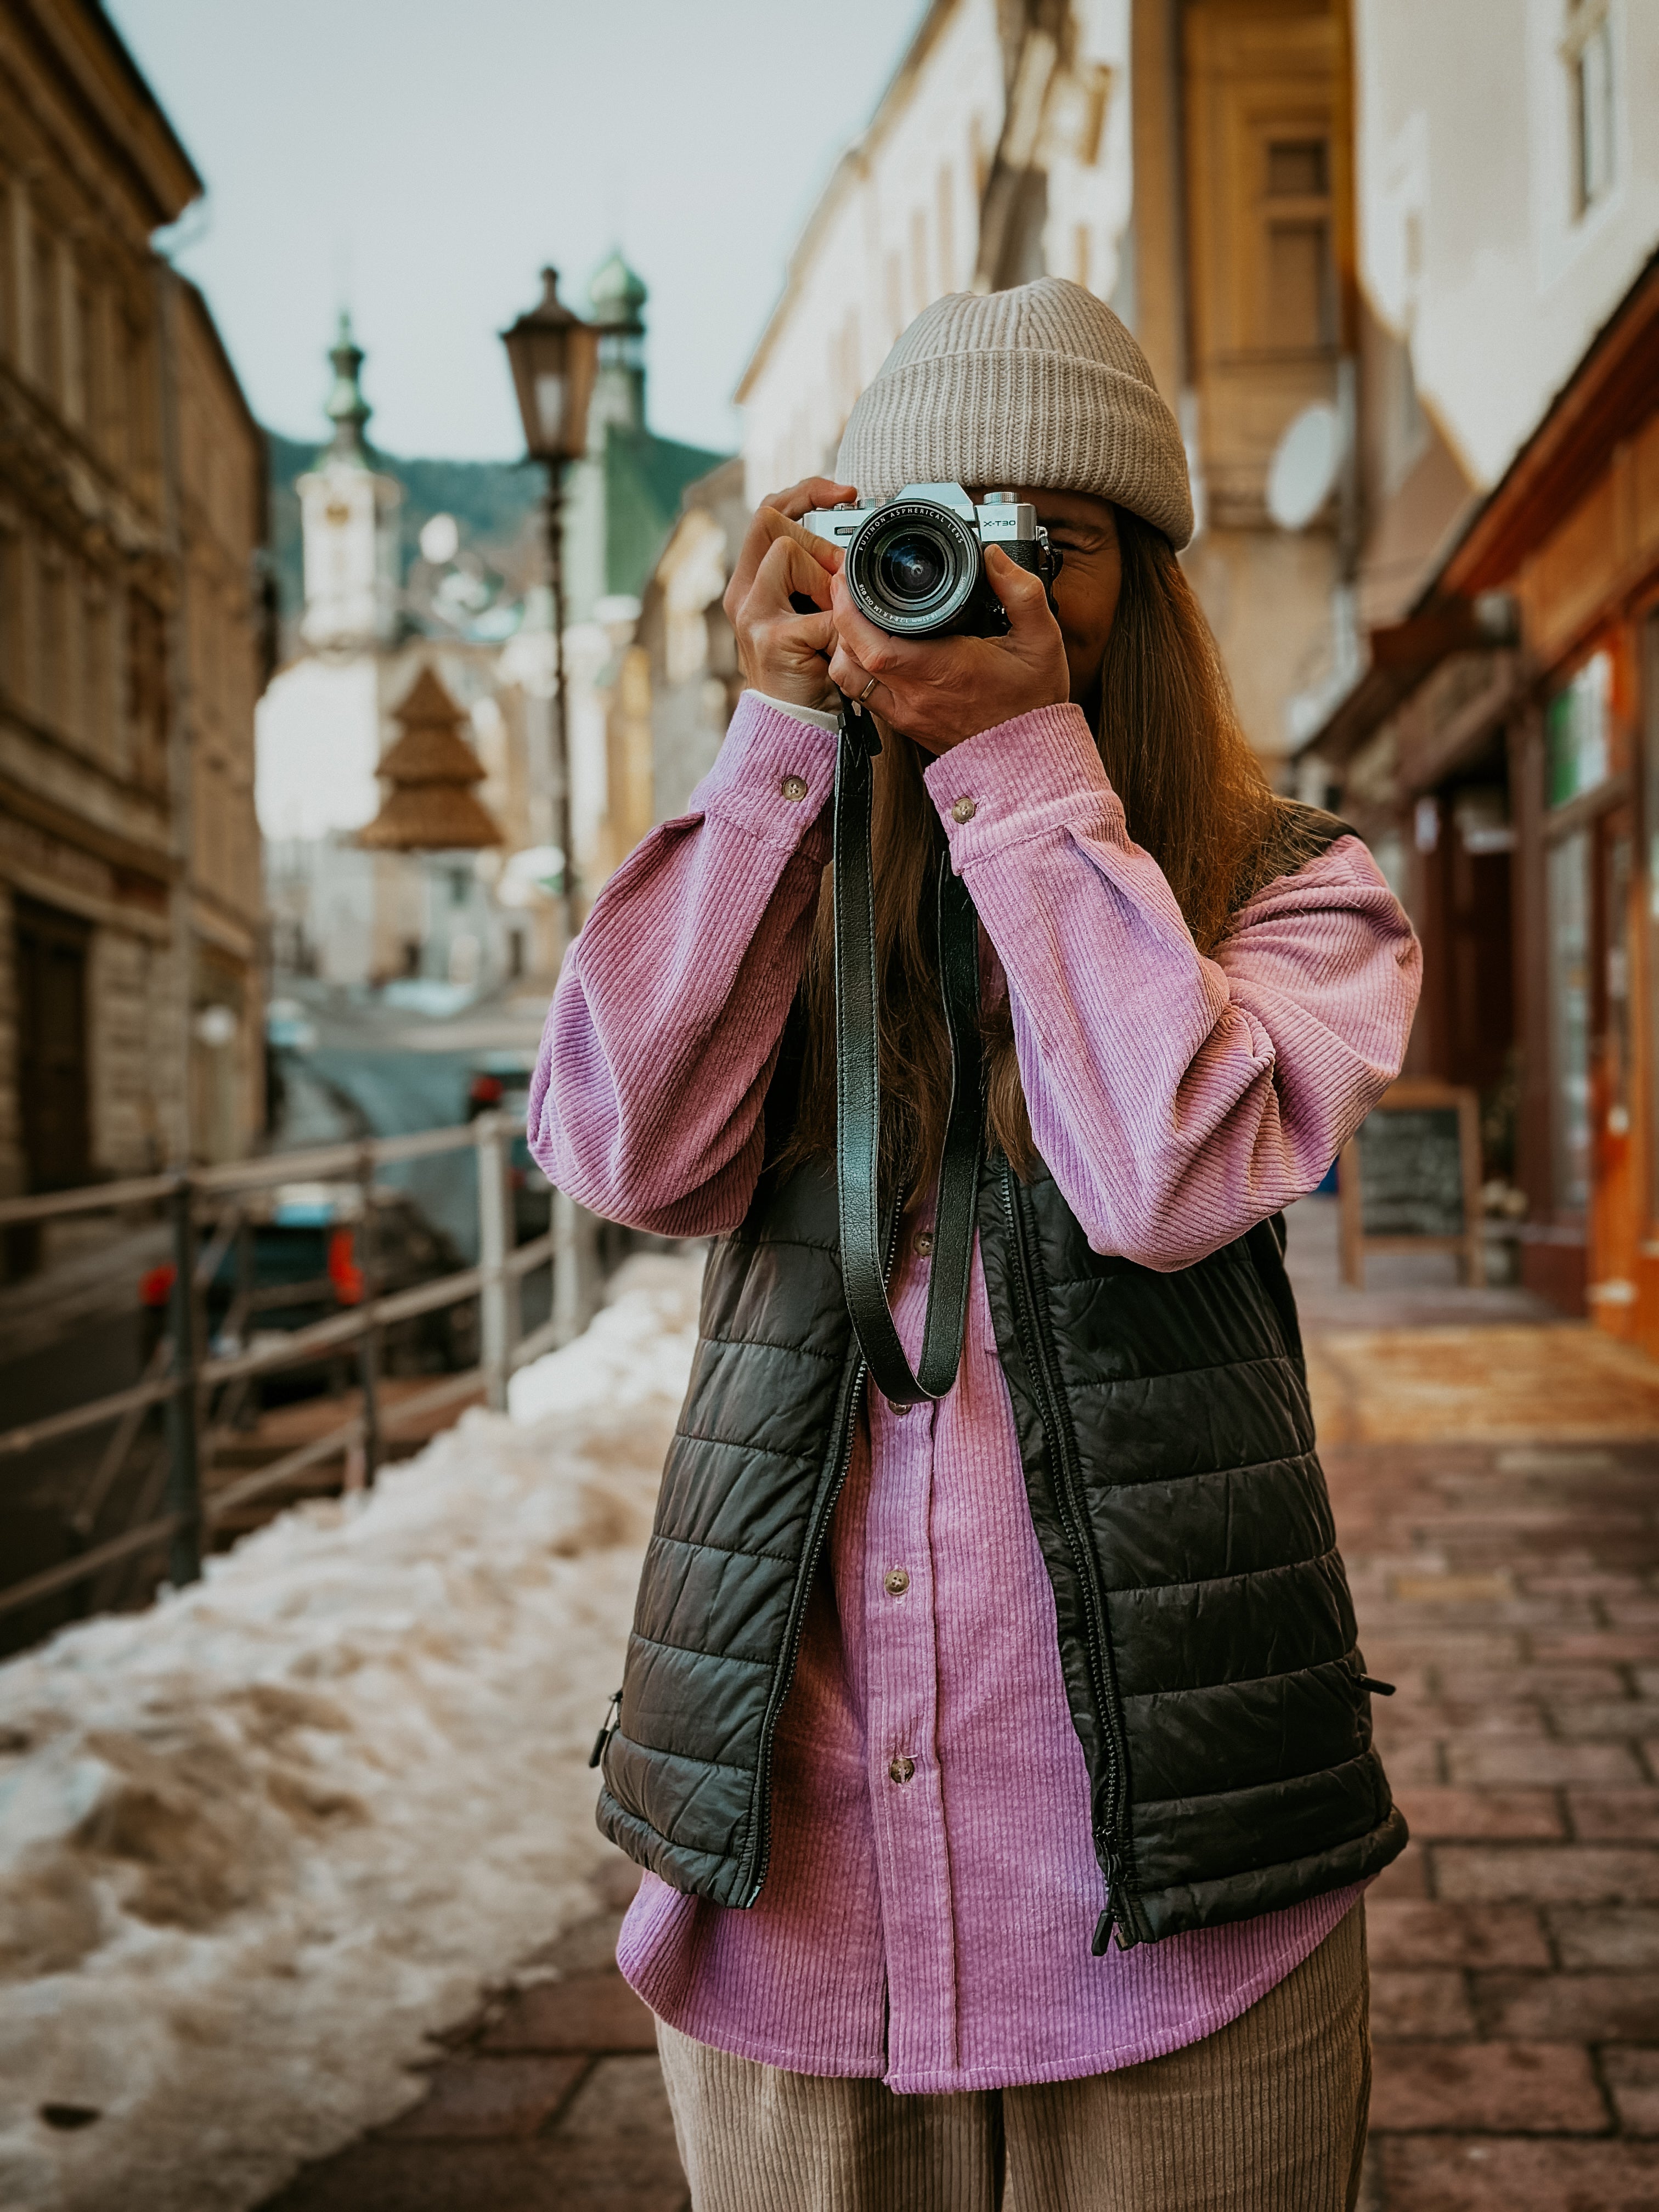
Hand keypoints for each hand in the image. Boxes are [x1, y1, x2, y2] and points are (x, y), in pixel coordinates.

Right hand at [723, 477, 856, 711]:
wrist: (796, 728)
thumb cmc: (811, 673)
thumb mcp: (812, 617)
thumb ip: (819, 581)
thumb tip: (851, 549)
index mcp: (750, 584)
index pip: (768, 513)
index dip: (804, 493)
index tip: (845, 493)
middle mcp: (742, 595)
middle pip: (770, 523)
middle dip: (816, 541)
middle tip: (840, 578)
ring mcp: (752, 616)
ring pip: (787, 554)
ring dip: (825, 580)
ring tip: (835, 619)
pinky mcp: (771, 640)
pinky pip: (820, 610)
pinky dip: (841, 628)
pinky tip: (838, 650)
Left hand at [826, 545, 1070, 751]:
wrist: (1029, 757)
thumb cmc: (1034, 703)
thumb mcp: (1041, 640)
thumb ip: (1022, 592)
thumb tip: (994, 557)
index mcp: (941, 669)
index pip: (872, 642)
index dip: (849, 608)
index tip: (849, 579)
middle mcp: (915, 696)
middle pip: (849, 655)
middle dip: (841, 617)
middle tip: (848, 588)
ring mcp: (906, 714)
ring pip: (849, 679)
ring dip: (844, 646)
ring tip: (856, 618)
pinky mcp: (906, 726)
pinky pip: (864, 696)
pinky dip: (857, 669)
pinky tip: (872, 650)